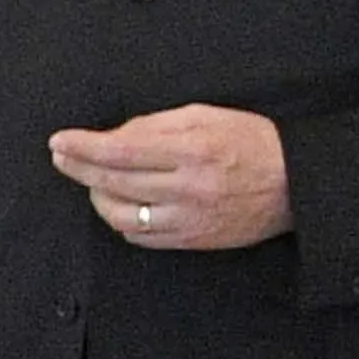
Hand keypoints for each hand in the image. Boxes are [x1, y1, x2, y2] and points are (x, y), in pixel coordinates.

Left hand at [53, 103, 287, 252]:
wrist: (297, 183)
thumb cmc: (254, 143)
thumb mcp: (208, 117)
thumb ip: (157, 124)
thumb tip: (114, 135)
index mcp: (193, 151)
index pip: (121, 150)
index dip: (83, 146)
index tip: (60, 141)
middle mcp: (188, 187)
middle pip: (113, 182)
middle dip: (78, 168)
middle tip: (62, 157)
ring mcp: (189, 218)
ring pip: (120, 215)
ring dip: (97, 197)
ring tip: (96, 181)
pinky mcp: (192, 240)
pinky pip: (140, 236)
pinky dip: (121, 221)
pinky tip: (121, 204)